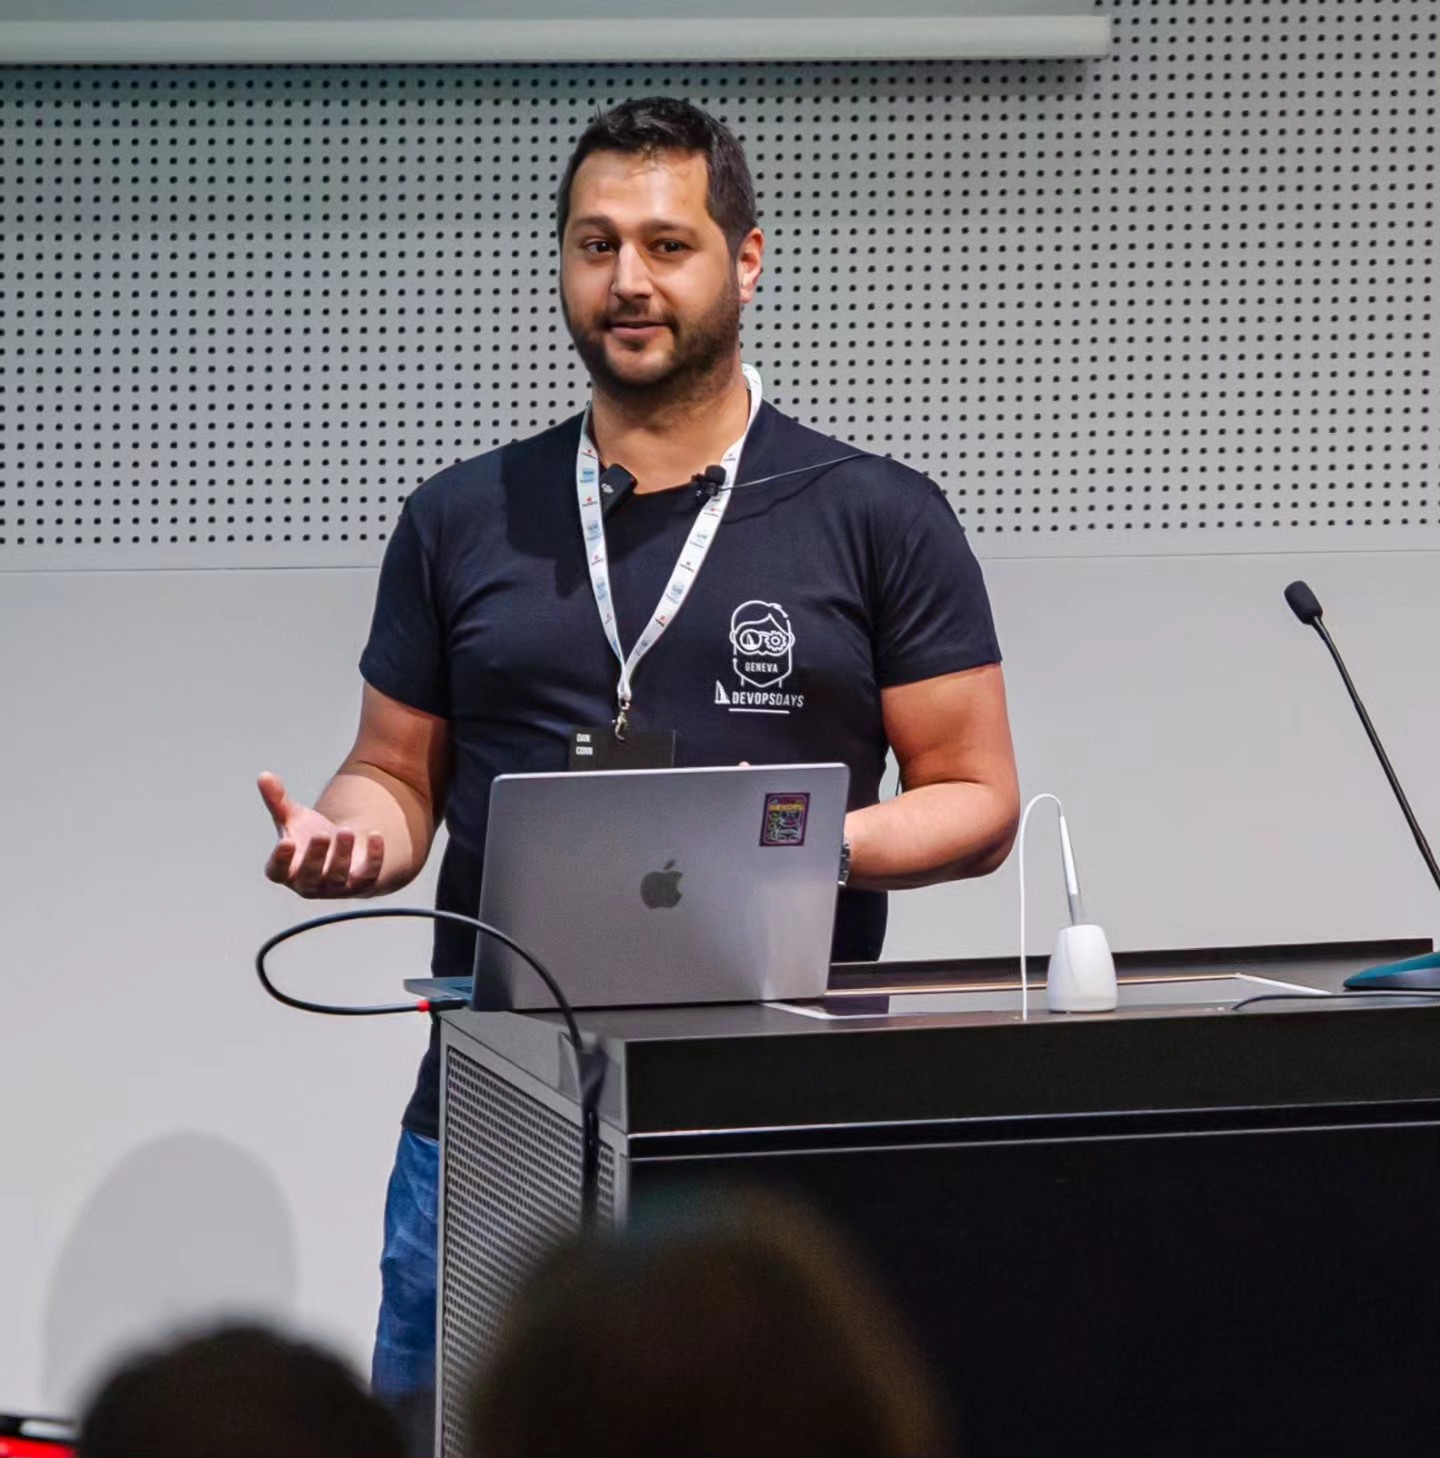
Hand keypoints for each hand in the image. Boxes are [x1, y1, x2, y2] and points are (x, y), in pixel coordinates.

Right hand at [258, 771, 384, 897]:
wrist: (343, 848)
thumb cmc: (310, 834)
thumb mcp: (293, 817)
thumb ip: (277, 800)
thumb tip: (264, 775)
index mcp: (286, 870)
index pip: (277, 872)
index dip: (280, 861)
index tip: (287, 843)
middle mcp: (309, 884)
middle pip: (310, 876)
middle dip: (316, 856)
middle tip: (322, 834)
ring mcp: (336, 887)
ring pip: (338, 877)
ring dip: (342, 855)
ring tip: (345, 829)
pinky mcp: (362, 883)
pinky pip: (369, 875)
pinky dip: (373, 858)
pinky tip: (375, 836)